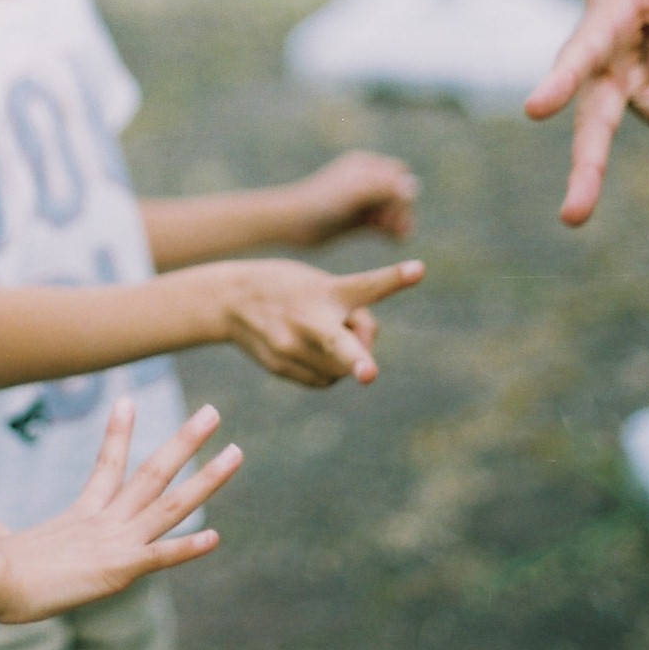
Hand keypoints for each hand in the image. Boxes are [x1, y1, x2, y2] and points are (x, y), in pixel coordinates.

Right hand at [0, 401, 240, 623]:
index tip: (129, 399)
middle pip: (154, 471)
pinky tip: (216, 538)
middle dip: (187, 441)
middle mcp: (105, 519)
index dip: (120, 432)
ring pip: (172, 503)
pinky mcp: (118, 568)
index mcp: (82, 513)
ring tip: (236, 453)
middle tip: (213, 412)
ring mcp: (116, 540)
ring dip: (207, 479)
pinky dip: (189, 548)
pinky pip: (161, 556)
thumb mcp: (1, 545)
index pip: (108, 463)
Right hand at [223, 257, 423, 386]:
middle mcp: (309, 319)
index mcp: (326, 290)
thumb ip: (352, 314)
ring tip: (318, 334)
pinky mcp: (281, 365)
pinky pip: (324, 380)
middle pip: (340, 345)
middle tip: (369, 374)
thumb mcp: (321, 284)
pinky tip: (307, 349)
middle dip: (357, 361)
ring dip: (344, 359)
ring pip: (341, 370)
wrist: (228, 299)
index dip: (395, 278)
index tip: (419, 269)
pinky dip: (326, 369)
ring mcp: (291, 346)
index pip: (366, 285)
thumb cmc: (290, 287)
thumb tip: (361, 363)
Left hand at [271, 152, 417, 245]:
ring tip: (398, 236)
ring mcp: (360, 201)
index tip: (392, 211)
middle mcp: (364, 181)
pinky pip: (382, 224)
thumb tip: (413, 187)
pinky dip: (390, 230)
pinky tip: (392, 240)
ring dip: (399, 221)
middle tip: (399, 229)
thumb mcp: (355, 192)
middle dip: (402, 209)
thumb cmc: (319, 203)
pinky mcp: (355, 221)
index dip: (402, 192)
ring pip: (391, 210)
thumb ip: (384, 187)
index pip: (398, 175)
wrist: (289, 223)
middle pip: (397, 193)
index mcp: (363, 166)